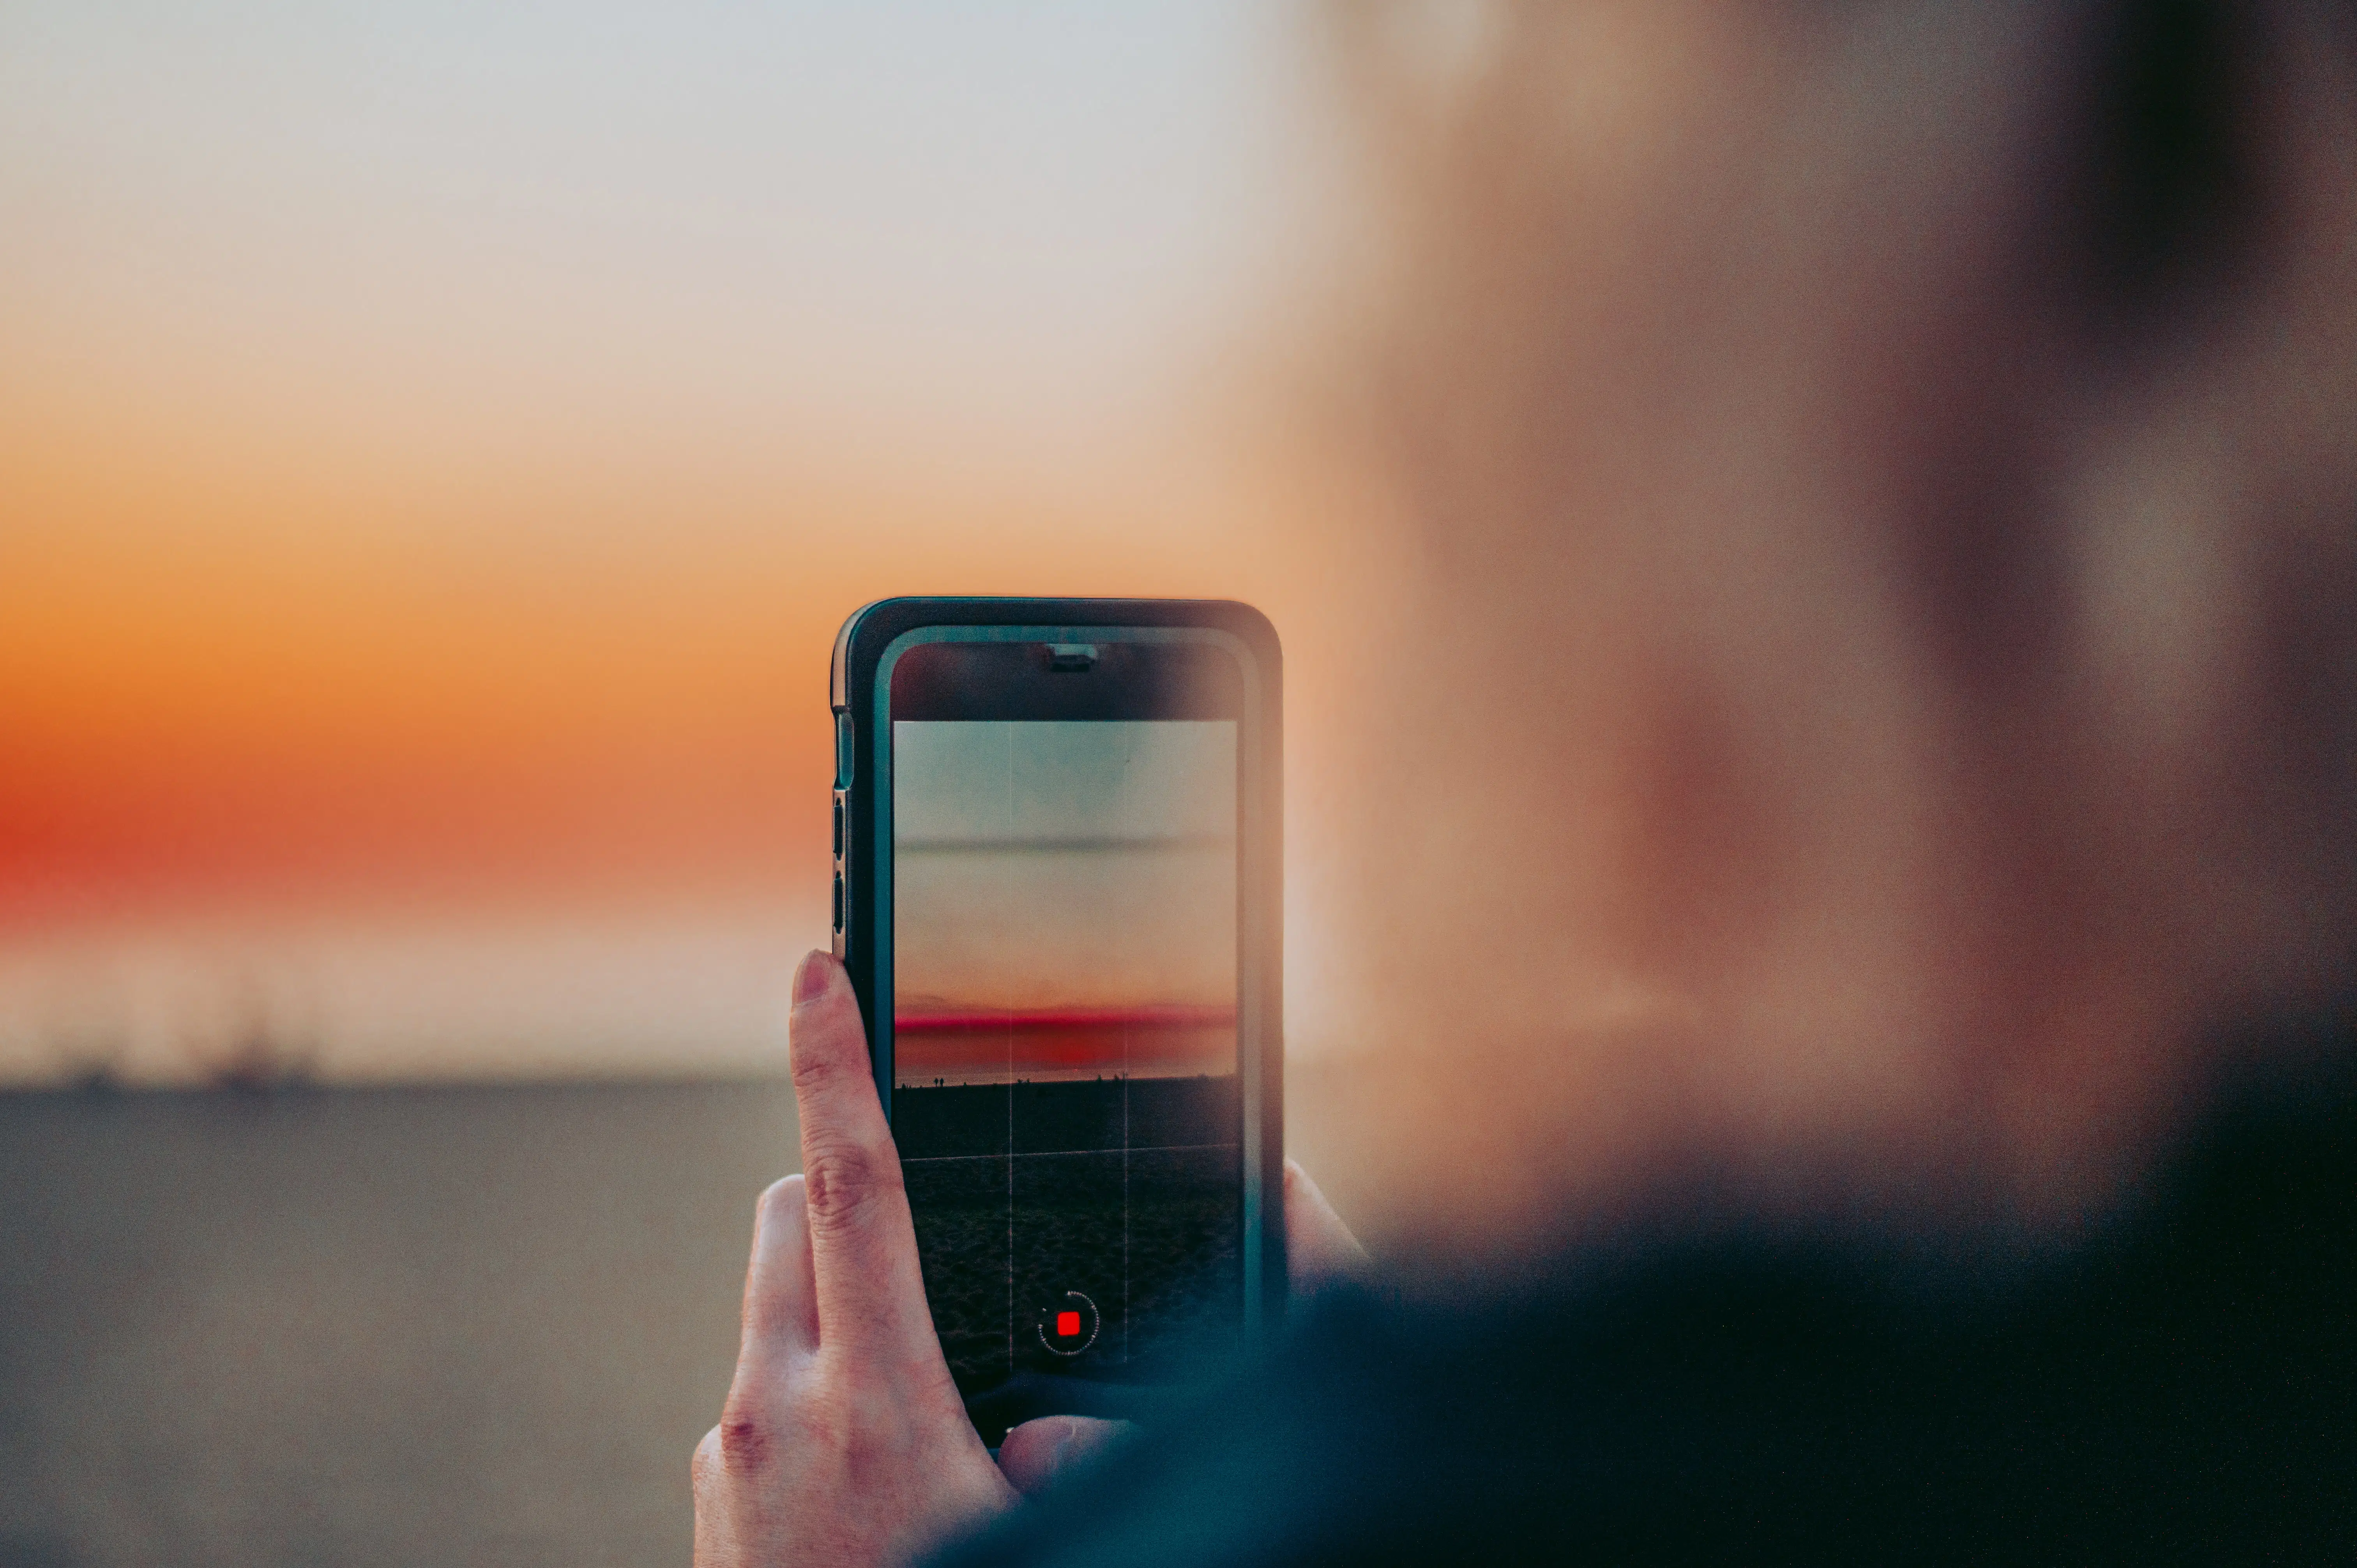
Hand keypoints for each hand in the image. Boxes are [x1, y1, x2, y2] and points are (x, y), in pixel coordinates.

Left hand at [693, 950, 1367, 1566]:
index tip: (819, 969)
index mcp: (875, 1395)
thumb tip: (1046, 1407)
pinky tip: (860, 1477)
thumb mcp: (1035, 1530)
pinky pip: (761, 1383)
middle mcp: (779, 1401)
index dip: (837, 1061)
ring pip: (777, 1301)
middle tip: (917, 1271)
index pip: (855, 1184)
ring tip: (902, 1410)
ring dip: (830, 1310)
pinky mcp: (710, 1481)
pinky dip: (805, 1389)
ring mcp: (730, 1444)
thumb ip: (1059, 1444)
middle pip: (795, 1212)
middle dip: (846, 1201)